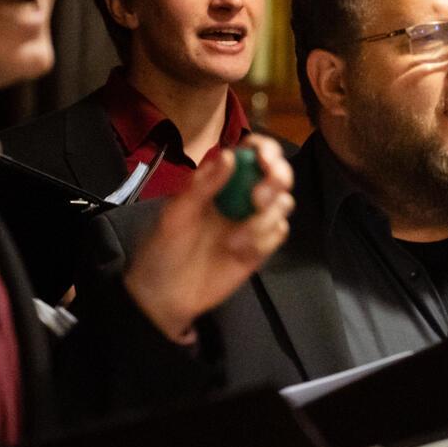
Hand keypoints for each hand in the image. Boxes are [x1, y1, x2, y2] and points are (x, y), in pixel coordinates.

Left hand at [124, 135, 294, 341]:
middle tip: (258, 199)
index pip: (251, 153)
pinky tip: (239, 252)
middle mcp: (241, 195)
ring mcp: (253, 221)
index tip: (265, 160)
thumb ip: (203, 184)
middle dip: (277, 181)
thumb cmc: (163, 249)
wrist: (166, 296)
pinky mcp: (262, 246)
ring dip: (264, 220)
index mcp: (219, 180)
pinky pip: (279, 233)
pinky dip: (263, 240)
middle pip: (279, 175)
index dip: (265, 150)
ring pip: (283, 204)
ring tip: (234, 241)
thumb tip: (230, 154)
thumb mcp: (176, 213)